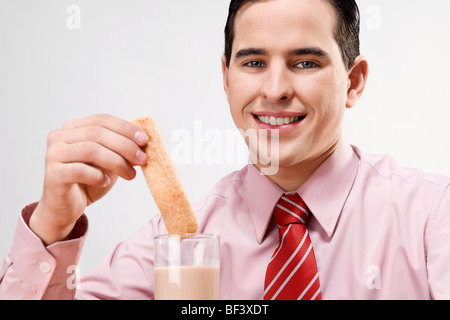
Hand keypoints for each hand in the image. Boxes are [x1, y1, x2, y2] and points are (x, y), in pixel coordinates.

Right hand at [30, 113, 147, 244]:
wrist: (66, 207)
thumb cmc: (88, 181)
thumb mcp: (109, 161)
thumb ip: (121, 148)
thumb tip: (144, 141)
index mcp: (73, 127)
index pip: (103, 120)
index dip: (126, 128)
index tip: (144, 140)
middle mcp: (60, 136)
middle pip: (98, 133)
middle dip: (125, 146)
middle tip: (142, 159)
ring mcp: (53, 154)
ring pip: (91, 150)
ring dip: (117, 162)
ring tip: (131, 175)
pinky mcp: (52, 174)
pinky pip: (80, 170)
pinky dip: (98, 176)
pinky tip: (107, 182)